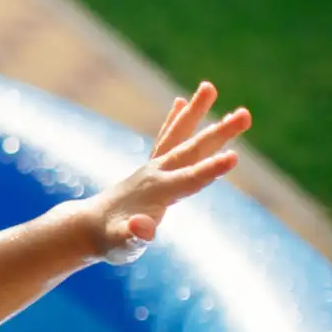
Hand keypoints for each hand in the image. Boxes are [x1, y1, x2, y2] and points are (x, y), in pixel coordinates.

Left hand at [86, 82, 251, 260]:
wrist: (85, 228)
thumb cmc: (108, 241)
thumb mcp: (121, 245)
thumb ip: (132, 236)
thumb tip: (141, 227)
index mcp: (156, 193)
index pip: (189, 179)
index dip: (211, 170)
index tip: (235, 157)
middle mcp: (156, 173)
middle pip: (192, 150)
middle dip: (220, 133)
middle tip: (246, 114)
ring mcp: (152, 167)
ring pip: (178, 135)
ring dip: (195, 111)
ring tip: (209, 86)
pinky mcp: (151, 167)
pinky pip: (165, 138)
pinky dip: (174, 120)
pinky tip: (180, 102)